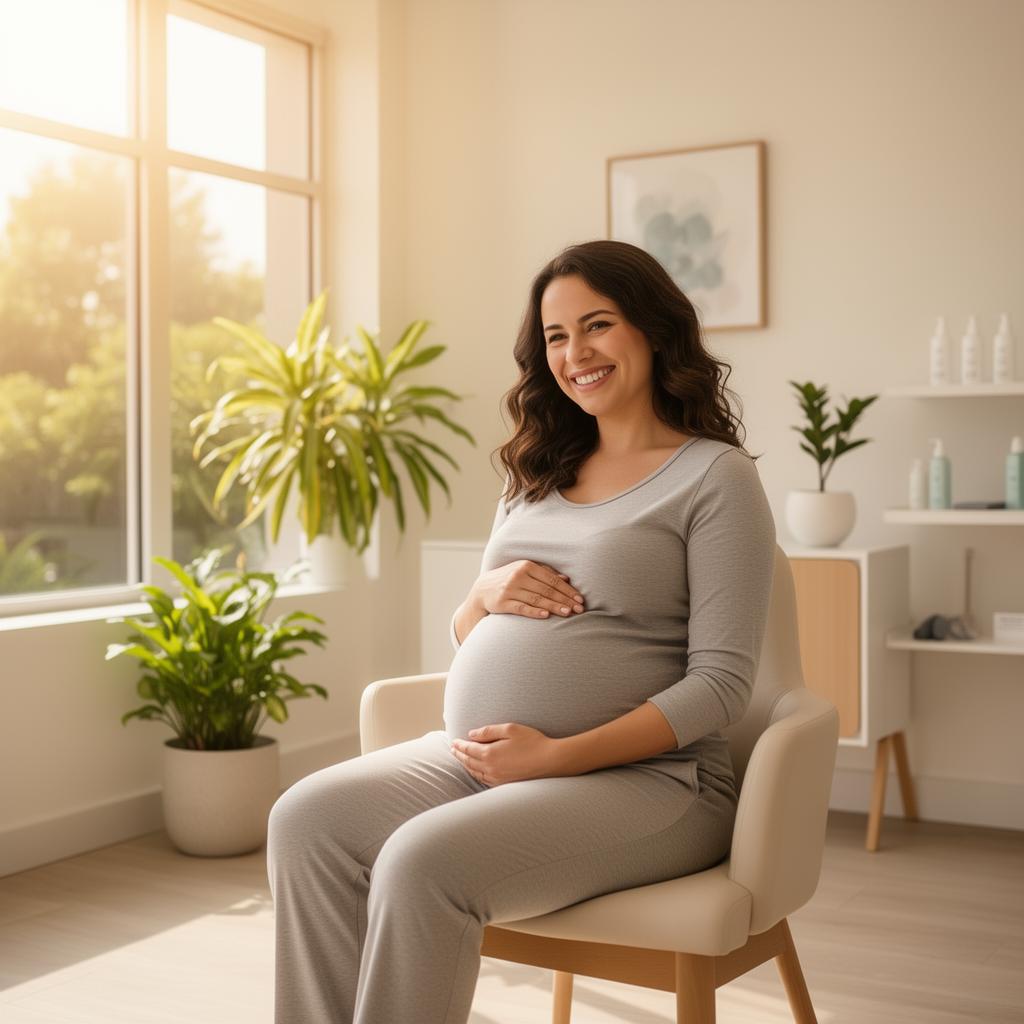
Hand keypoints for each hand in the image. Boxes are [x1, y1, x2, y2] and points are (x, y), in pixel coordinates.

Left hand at [449, 722, 565, 785]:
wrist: (550, 761)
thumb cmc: (532, 741)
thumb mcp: (510, 729)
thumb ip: (489, 731)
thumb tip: (471, 734)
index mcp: (490, 754)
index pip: (468, 749)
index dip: (459, 745)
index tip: (453, 741)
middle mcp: (491, 768)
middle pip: (469, 762)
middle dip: (459, 755)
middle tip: (453, 750)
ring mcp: (497, 778)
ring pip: (475, 772)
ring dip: (466, 765)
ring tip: (462, 759)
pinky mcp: (505, 784)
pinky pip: (485, 780)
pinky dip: (477, 774)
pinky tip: (477, 771)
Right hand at [471, 560, 585, 620]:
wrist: (483, 589)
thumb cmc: (509, 579)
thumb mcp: (525, 571)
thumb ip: (545, 572)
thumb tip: (566, 579)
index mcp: (526, 566)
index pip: (552, 579)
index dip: (567, 590)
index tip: (580, 599)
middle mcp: (518, 576)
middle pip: (546, 590)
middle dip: (564, 600)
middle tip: (579, 609)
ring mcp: (509, 589)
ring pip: (536, 599)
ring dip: (553, 607)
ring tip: (567, 613)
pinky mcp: (502, 603)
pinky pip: (521, 608)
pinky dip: (534, 612)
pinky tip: (546, 616)